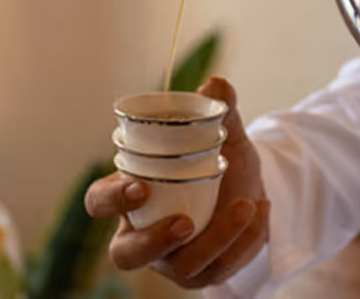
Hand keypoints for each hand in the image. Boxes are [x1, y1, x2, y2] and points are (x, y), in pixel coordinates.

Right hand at [85, 78, 268, 288]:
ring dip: (216, 238)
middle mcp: (141, 234)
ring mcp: (171, 260)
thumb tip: (216, 84)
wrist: (253, 194)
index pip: (99, 202)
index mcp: (129, 196)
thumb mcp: (224, 138)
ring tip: (246, 205)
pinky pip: (219, 268)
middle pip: (125, 254)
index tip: (140, 186)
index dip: (112, 199)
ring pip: (182, 266)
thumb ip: (221, 111)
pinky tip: (260, 209)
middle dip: (151, 242)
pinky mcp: (202, 274)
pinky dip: (244, 240)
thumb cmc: (222, 164)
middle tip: (184, 223)